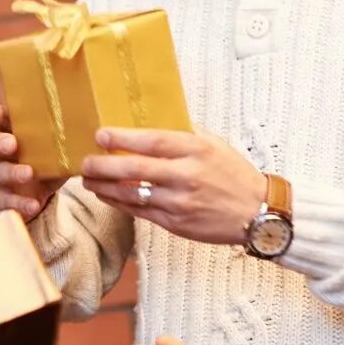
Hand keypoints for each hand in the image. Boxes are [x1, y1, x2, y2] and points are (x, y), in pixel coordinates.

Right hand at [0, 103, 65, 219]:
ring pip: (0, 172)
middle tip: (12, 144)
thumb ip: (71, 137)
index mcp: (16, 134)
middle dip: (0, 142)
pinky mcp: (5, 198)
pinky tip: (33, 205)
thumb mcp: (59, 149)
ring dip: (14, 172)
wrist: (39, 196)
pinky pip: (7, 201)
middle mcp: (5, 154)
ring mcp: (3, 177)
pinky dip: (20, 203)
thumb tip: (99, 128)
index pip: (2, 121)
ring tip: (28, 174)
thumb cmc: (49, 163)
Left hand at [80, 128, 265, 246]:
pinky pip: (140, 212)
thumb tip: (151, 120)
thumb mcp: (214, 144)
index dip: (122, 137)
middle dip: (103, 165)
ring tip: (88, 180)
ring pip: (132, 194)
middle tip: (85, 162)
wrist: (258, 212)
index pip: (152, 141)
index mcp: (196, 150)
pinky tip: (107, 196)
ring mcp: (180, 202)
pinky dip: (119, 203)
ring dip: (105, 187)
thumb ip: (184, 133)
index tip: (100, 134)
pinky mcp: (175, 223)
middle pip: (134, 168)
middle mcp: (186, 175)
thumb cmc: (234, 174)